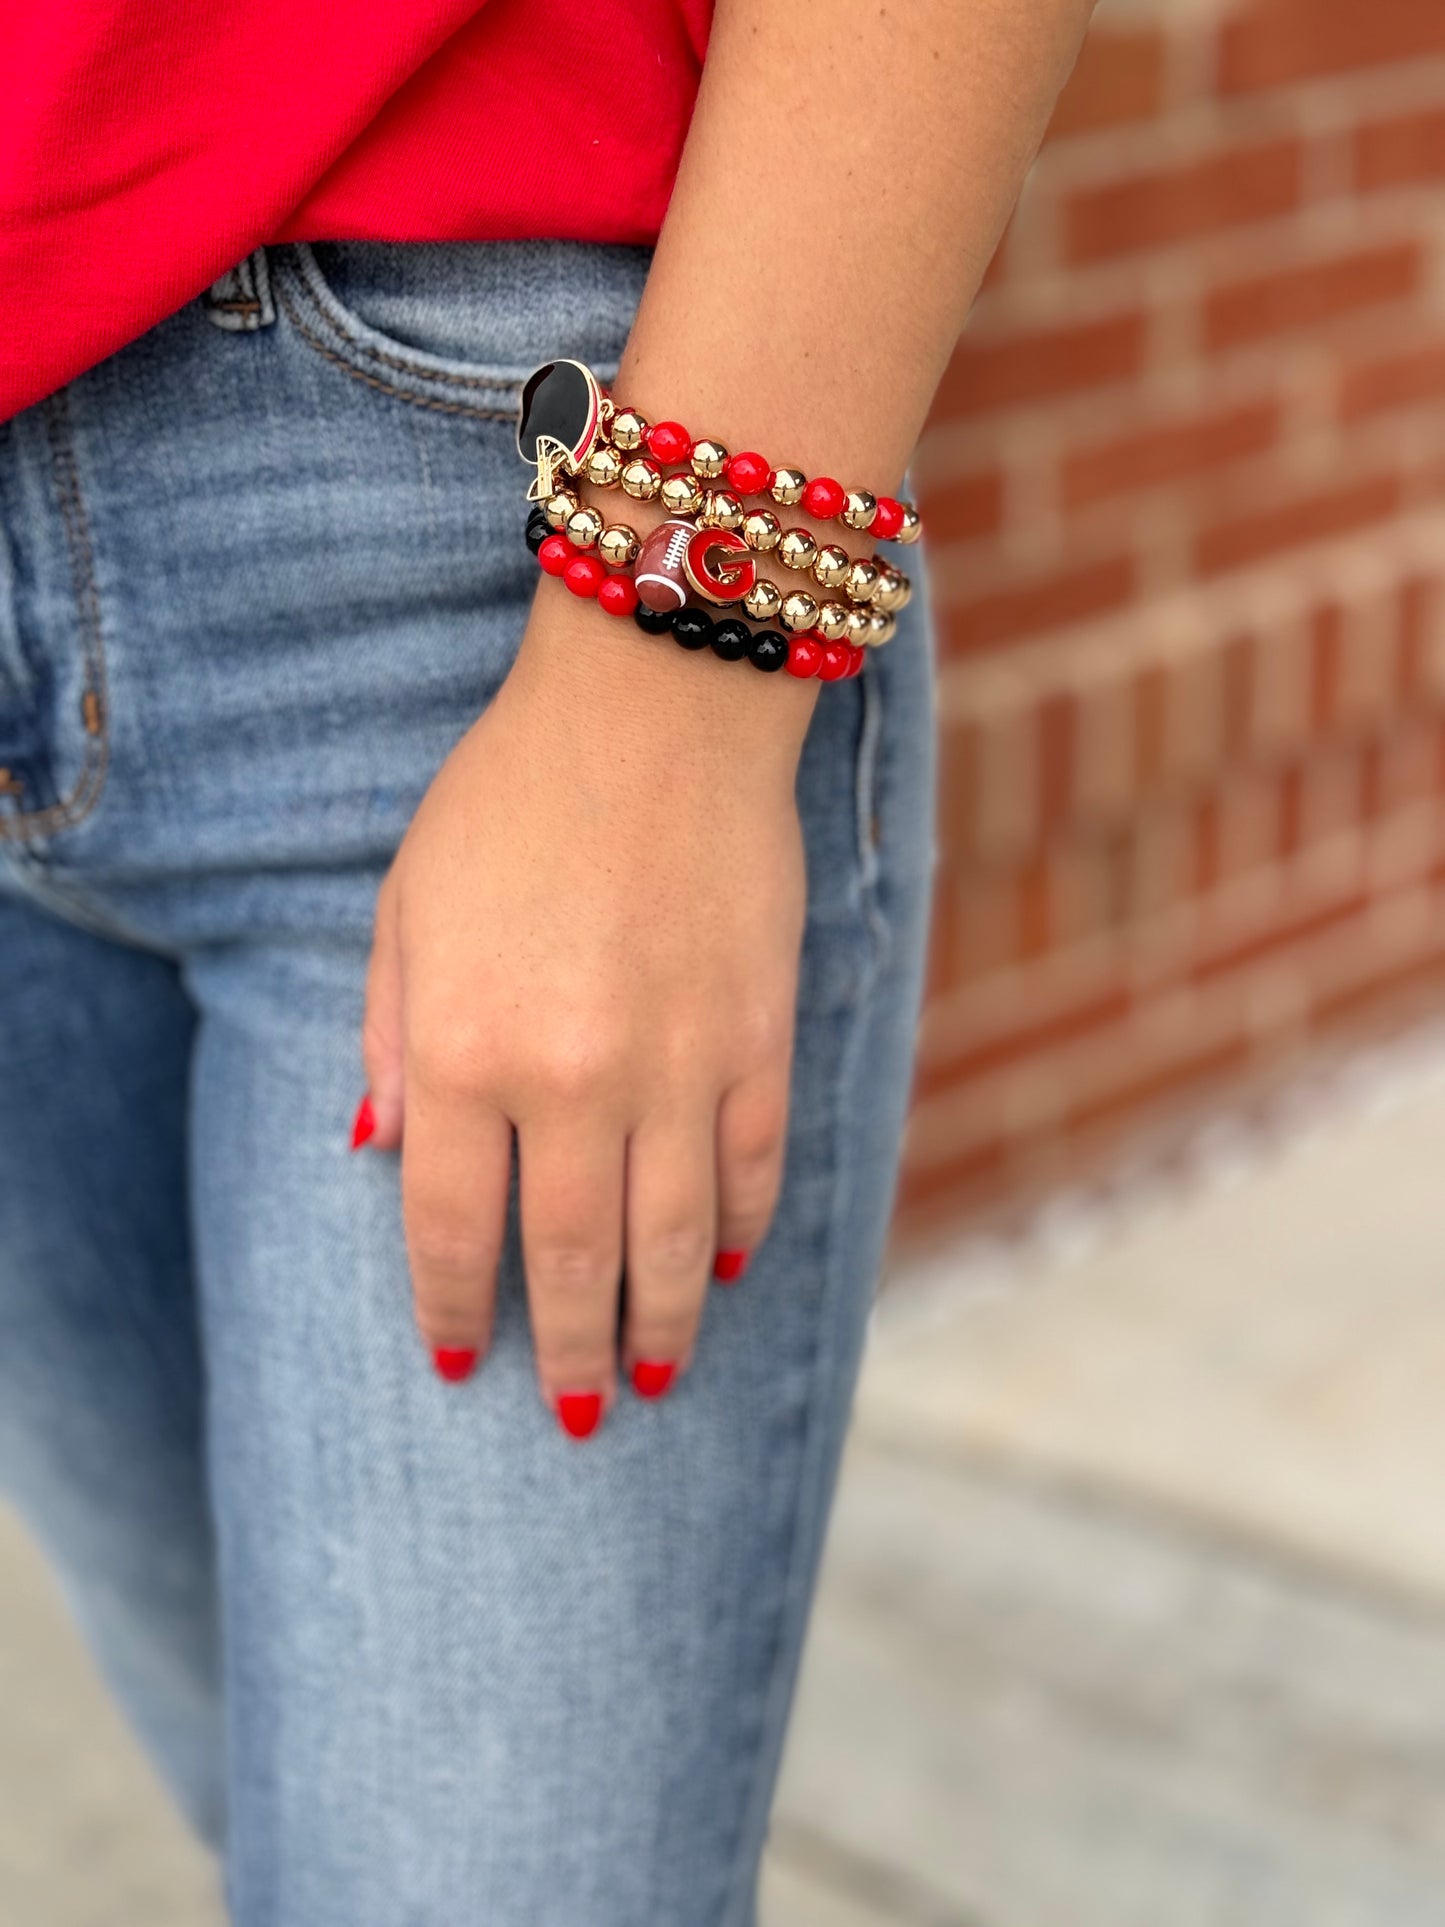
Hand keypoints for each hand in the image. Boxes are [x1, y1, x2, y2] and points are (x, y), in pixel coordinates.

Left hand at [358, 589, 814, 1432]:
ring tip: (656, 1379)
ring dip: (664, 1325)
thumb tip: (381, 1149)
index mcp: (466, 1052)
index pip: (455, 1229)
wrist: (658, 704)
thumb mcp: (408, 904)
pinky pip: (752, 1166)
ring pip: (675, 1241)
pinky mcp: (759, 1038)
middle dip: (570, 1352)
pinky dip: (741, 1229)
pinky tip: (728, 1268)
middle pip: (570, 1261)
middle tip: (577, 1412)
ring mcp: (678, 1067)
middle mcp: (572, 1083)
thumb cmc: (511, 795)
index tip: (459, 1358)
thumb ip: (392, 1036)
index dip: (455, 1306)